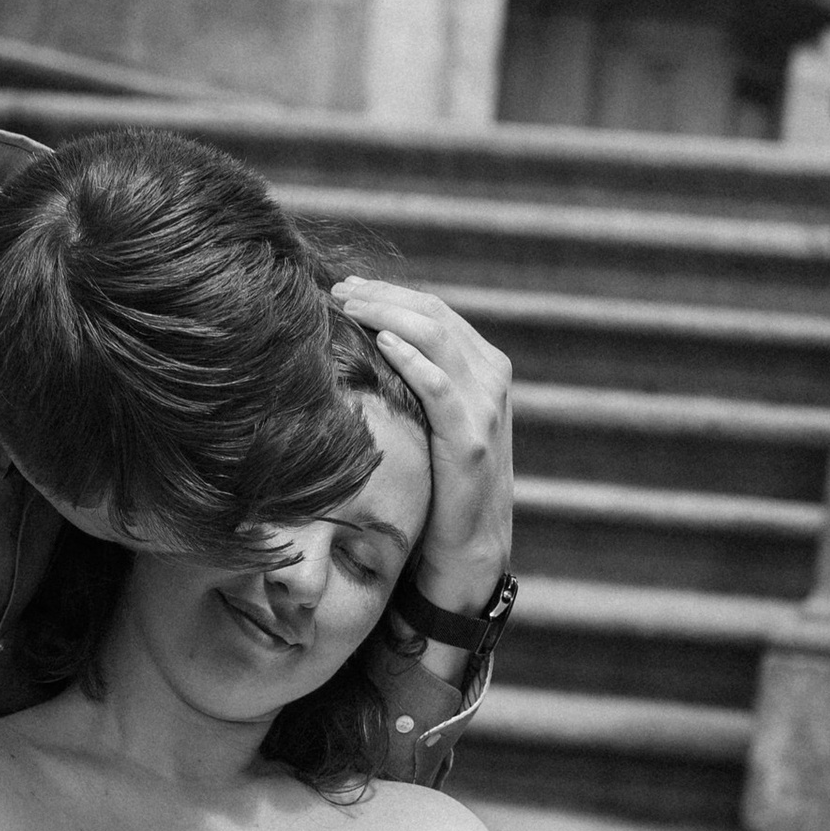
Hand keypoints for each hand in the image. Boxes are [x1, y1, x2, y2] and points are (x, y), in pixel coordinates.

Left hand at [329, 273, 511, 613]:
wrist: (469, 544)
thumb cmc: (441, 480)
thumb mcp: (435, 419)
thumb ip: (421, 379)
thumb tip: (369, 341)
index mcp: (485, 367)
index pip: (436, 310)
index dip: (390, 291)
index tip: (347, 286)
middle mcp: (491, 379)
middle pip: (434, 313)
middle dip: (383, 295)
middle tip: (338, 290)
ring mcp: (484, 408)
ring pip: (437, 336)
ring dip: (389, 313)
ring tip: (349, 306)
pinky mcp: (470, 441)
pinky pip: (440, 387)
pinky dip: (412, 358)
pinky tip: (383, 341)